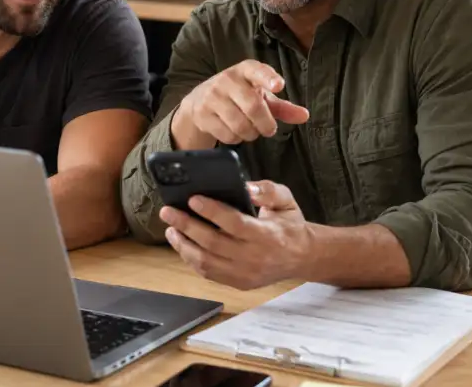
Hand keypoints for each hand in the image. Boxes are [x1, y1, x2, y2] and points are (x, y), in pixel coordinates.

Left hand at [159, 181, 312, 289]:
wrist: (303, 257)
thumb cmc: (289, 224)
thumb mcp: (286, 200)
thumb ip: (267, 191)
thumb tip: (246, 188)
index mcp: (267, 235)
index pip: (234, 223)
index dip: (211, 211)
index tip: (192, 199)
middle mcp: (255, 257)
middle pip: (213, 243)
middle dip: (187, 226)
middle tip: (168, 211)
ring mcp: (245, 274)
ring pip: (206, 262)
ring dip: (183, 245)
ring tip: (170, 228)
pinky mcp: (239, 283)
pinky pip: (208, 273)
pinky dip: (191, 259)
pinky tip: (182, 244)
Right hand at [171, 60, 308, 149]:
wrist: (198, 101)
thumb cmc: (238, 97)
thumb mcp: (260, 97)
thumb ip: (282, 107)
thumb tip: (305, 116)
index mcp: (245, 71)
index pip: (257, 70)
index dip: (268, 78)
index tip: (279, 86)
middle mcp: (227, 80)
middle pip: (253, 106)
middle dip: (265, 124)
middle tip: (269, 130)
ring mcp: (212, 96)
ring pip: (240, 124)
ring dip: (250, 134)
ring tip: (250, 130)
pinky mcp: (202, 114)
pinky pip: (227, 134)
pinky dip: (235, 139)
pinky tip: (233, 132)